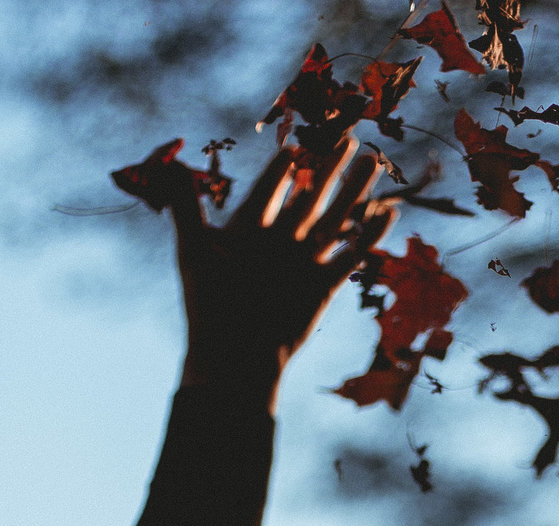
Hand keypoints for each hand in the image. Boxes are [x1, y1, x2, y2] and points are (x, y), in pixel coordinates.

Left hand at [171, 136, 396, 400]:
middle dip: (329, 168)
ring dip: (355, 192)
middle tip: (350, 138)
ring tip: (374, 164)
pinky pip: (351, 254)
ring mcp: (303, 261)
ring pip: (335, 218)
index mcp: (248, 230)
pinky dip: (370, 235)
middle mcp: (279, 241)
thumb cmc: (209, 305)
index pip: (268, 189)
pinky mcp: (323, 284)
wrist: (236, 355)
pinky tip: (388, 213)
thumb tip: (170, 164)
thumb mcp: (194, 250)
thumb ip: (185, 207)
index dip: (280, 168)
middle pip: (309, 196)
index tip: (294, 145)